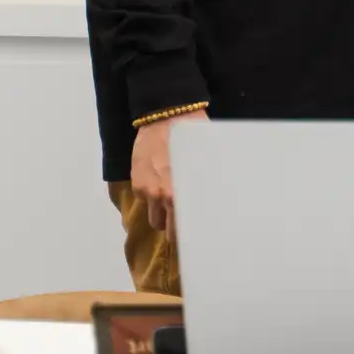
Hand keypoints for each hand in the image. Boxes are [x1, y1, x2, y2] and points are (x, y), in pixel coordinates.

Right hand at [130, 108, 207, 237]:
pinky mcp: (136, 181)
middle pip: (166, 230)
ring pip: (153, 218)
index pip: (182, 230)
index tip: (195, 238)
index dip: (189, 235)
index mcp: (180, 196)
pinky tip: (159, 182)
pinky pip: (144, 199)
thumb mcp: (205, 164)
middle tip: (183, 222)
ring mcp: (147, 190)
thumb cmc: (193, 139)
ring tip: (170, 202)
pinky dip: (150, 196)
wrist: (167, 115)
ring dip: (161, 213)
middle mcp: (162, 197)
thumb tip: (218, 205)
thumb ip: (205, 187)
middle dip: (174, 228)